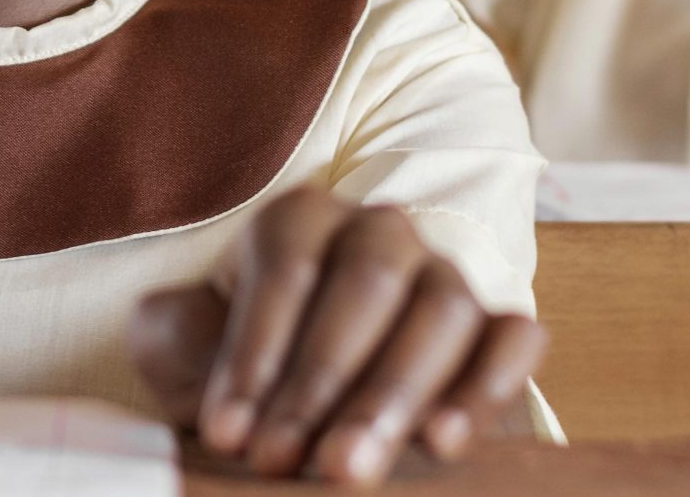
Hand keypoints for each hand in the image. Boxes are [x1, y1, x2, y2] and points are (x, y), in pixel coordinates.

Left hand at [129, 186, 546, 484]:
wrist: (316, 413)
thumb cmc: (248, 371)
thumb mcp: (189, 350)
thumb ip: (174, 335)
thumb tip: (175, 336)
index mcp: (300, 220)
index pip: (285, 266)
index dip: (254, 351)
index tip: (226, 434)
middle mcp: (381, 232)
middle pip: (366, 283)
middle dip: (320, 379)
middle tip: (281, 462)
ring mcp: (446, 276)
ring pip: (443, 307)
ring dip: (394, 393)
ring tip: (350, 469)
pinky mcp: (500, 330)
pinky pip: (515, 338)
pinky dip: (488, 385)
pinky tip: (444, 442)